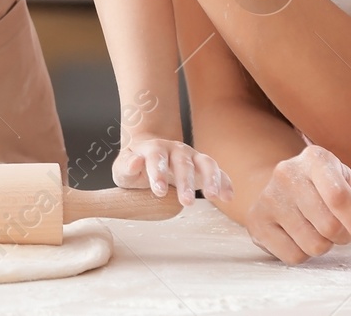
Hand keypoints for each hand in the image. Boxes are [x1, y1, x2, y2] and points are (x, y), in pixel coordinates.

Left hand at [115, 137, 234, 205]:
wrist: (149, 153)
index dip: (158, 173)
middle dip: (185, 181)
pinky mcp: (203, 167)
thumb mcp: (123, 168)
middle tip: (187, 202)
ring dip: (210, 178)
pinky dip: (225, 181)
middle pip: (183, 162)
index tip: (159, 191)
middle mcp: (176, 149)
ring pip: (205, 162)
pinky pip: (218, 171)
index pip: (157, 157)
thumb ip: (126, 166)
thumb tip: (135, 162)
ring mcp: (192, 156)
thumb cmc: (135, 164)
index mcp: (154, 148)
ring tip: (213, 196)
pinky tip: (228, 196)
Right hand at [245, 145, 350, 263]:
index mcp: (316, 159)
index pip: (340, 198)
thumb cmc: (328, 190)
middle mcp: (287, 173)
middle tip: (339, 227)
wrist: (283, 189)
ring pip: (313, 245)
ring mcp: (268, 197)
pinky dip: (304, 254)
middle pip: (330, 227)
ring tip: (317, 228)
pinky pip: (293, 256)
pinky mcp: (256, 221)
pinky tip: (299, 236)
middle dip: (343, 236)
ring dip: (324, 245)